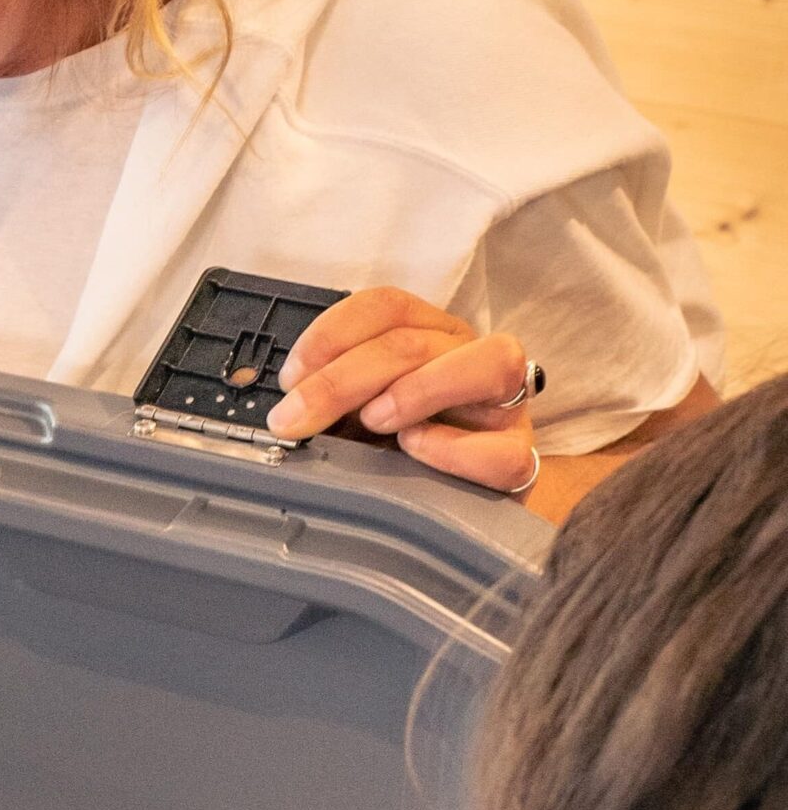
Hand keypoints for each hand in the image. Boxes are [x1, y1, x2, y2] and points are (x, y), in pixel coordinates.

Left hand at [267, 287, 539, 493]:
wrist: (455, 503)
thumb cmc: (399, 451)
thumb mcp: (356, 418)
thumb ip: (333, 404)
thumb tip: (287, 410)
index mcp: (432, 337)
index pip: (387, 306)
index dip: (332, 334)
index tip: (289, 378)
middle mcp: (473, 357)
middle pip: (416, 341)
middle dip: (342, 380)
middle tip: (295, 418)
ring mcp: (506, 408)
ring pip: (492, 364)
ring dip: (417, 389)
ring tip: (372, 422)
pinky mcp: (521, 459)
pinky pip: (501, 448)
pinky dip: (452, 447)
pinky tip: (415, 451)